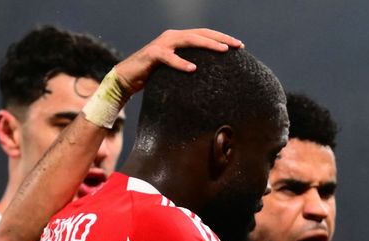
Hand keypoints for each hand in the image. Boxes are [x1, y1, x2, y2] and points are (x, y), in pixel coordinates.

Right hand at [114, 29, 243, 94]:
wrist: (128, 78)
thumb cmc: (154, 76)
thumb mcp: (176, 71)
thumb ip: (190, 68)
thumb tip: (211, 79)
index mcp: (180, 39)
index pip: (205, 34)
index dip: (222, 38)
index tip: (240, 46)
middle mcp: (172, 37)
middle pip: (201, 33)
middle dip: (221, 38)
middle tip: (237, 45)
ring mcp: (162, 44)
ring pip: (188, 40)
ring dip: (207, 44)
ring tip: (222, 50)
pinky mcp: (152, 54)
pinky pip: (168, 57)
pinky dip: (180, 62)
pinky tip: (192, 69)